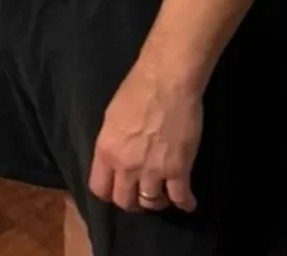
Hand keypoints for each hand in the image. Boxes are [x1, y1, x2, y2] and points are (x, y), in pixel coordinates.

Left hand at [88, 62, 201, 214]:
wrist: (165, 82)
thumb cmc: (135, 91)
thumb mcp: (111, 119)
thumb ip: (112, 145)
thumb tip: (116, 160)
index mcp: (106, 151)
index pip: (99, 188)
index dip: (109, 193)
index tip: (117, 190)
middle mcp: (126, 165)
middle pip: (125, 201)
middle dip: (132, 202)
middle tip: (140, 197)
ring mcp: (152, 170)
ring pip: (151, 203)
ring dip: (157, 202)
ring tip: (162, 196)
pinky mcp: (178, 169)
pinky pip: (180, 198)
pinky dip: (185, 203)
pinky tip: (187, 202)